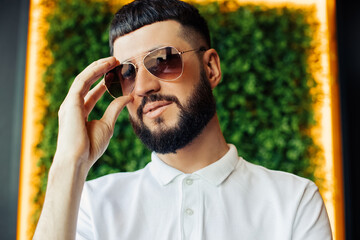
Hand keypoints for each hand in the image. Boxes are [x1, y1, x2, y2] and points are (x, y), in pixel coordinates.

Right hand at [54, 56, 132, 171]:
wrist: (78, 160)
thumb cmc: (90, 147)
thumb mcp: (108, 125)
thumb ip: (115, 109)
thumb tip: (128, 96)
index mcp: (80, 113)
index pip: (91, 93)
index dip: (102, 83)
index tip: (115, 75)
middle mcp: (72, 106)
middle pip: (86, 82)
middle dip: (100, 71)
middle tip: (115, 62)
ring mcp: (70, 103)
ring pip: (84, 78)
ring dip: (98, 67)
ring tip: (113, 59)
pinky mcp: (70, 102)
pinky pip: (83, 80)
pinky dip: (95, 71)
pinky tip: (107, 65)